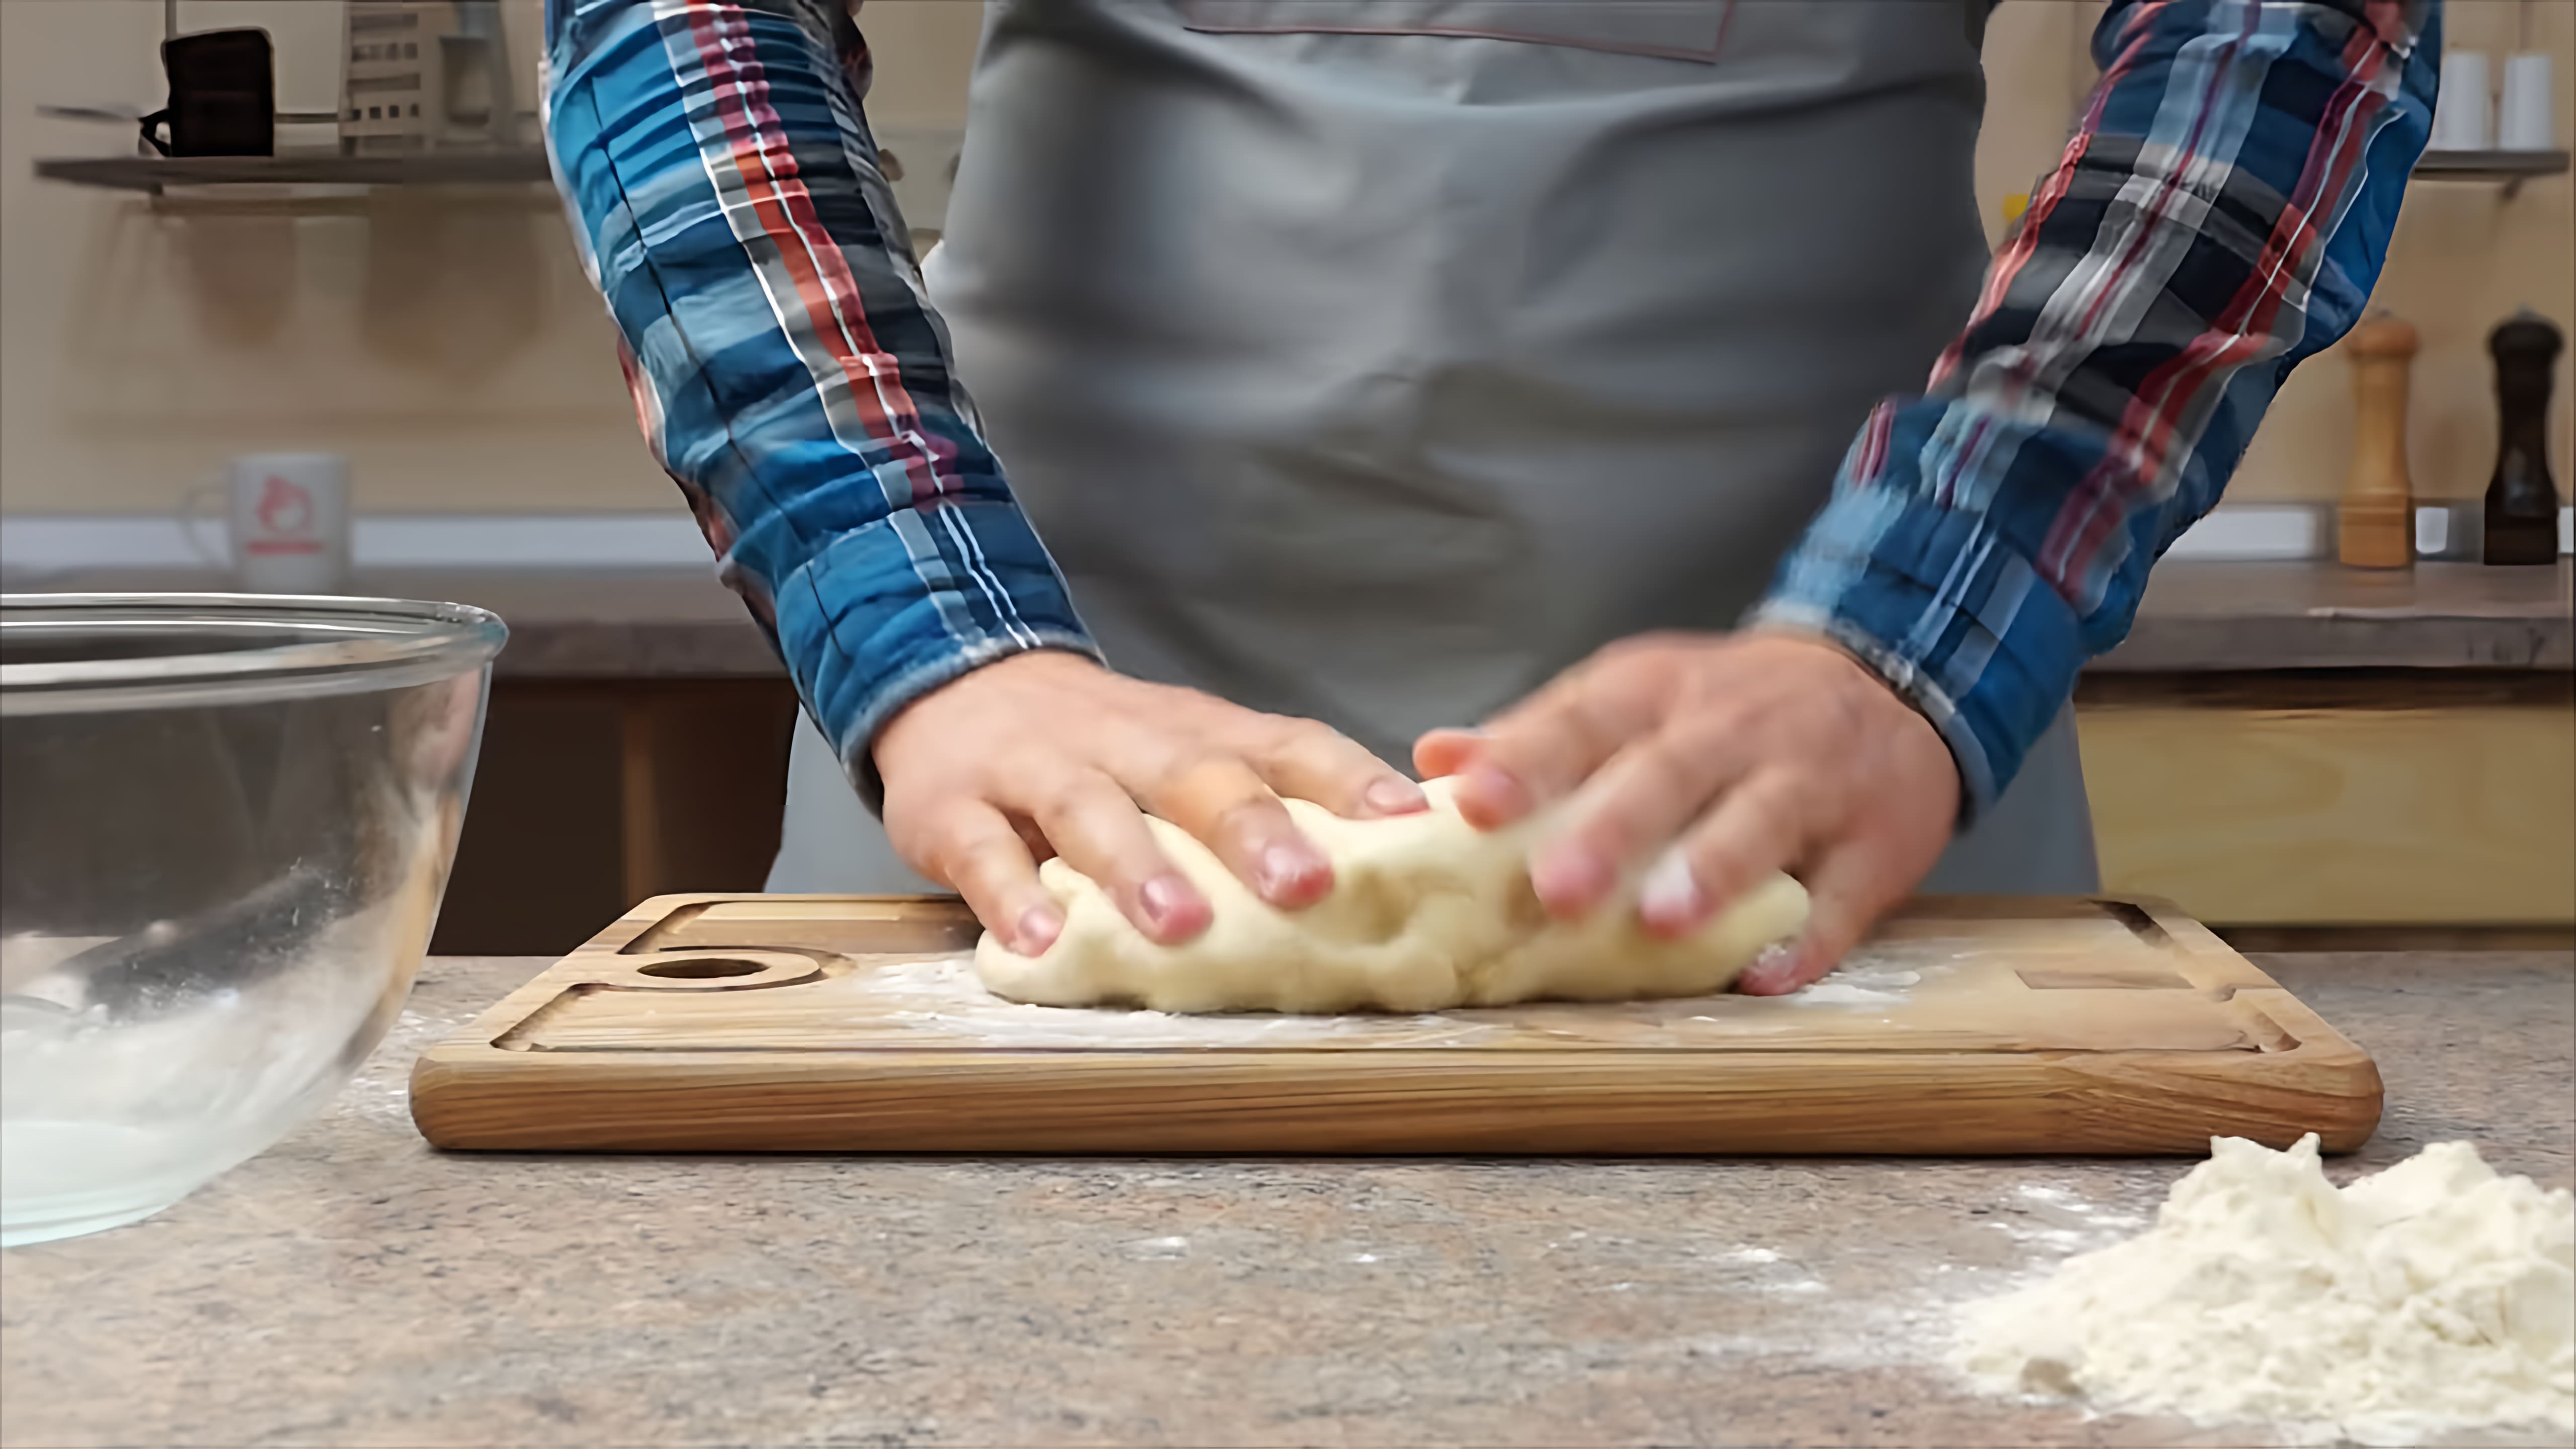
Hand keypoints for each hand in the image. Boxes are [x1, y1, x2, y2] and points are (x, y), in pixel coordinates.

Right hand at [875, 651, 1426, 954]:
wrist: (954, 682)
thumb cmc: (1103, 747)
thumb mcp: (1187, 749)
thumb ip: (1268, 796)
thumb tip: (1391, 859)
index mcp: (1197, 731)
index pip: (1285, 743)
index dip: (1348, 780)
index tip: (1409, 822)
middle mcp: (1125, 742)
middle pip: (1194, 775)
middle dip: (1253, 829)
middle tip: (1307, 886)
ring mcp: (1035, 769)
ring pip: (1090, 809)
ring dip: (1138, 868)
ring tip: (1181, 926)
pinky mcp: (953, 808)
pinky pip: (982, 850)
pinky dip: (1009, 898)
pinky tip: (1038, 944)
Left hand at [1414, 631, 1957, 995]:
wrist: (1887, 678)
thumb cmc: (1726, 708)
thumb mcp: (1636, 694)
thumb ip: (1540, 732)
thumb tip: (1435, 758)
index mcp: (1660, 692)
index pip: (1585, 718)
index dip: (1527, 760)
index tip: (1471, 802)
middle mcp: (1734, 728)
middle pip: (1670, 772)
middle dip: (1613, 828)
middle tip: (1555, 888)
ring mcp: (1814, 781)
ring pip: (1763, 819)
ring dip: (1713, 868)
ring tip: (1662, 922)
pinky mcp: (1877, 843)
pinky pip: (1842, 895)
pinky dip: (1807, 939)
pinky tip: (1765, 975)